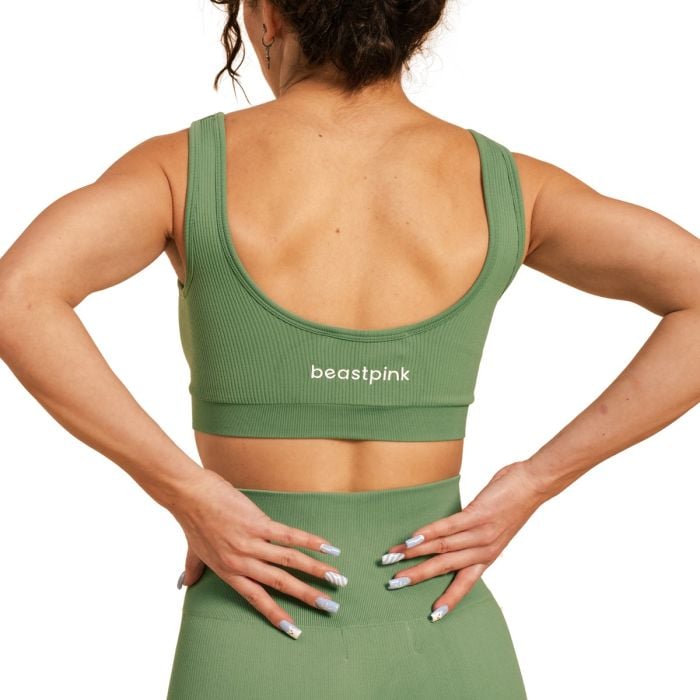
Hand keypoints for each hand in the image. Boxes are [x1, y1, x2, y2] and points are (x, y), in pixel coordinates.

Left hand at [169, 468, 346, 638]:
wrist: (189, 495)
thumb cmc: (191, 520)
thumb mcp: (193, 551)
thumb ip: (193, 569)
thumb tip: (185, 582)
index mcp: (229, 572)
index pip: (257, 599)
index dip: (276, 615)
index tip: (295, 630)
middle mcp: (242, 562)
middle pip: (280, 584)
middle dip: (308, 596)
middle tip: (330, 607)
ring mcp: (251, 543)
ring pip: (289, 561)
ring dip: (316, 570)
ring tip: (336, 578)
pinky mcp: (258, 523)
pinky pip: (288, 535)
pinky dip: (310, 541)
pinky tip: (328, 547)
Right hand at [380, 461, 546, 620]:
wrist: (534, 485)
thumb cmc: (512, 502)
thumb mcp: (495, 528)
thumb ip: (474, 535)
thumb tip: (450, 534)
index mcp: (488, 556)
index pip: (465, 583)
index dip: (449, 599)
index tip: (433, 615)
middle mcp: (484, 550)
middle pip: (445, 568)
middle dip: (418, 576)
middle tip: (394, 583)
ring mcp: (481, 533)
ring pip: (443, 548)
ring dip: (415, 553)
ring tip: (394, 557)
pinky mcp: (478, 515)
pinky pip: (449, 527)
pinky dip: (428, 533)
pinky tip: (412, 538)